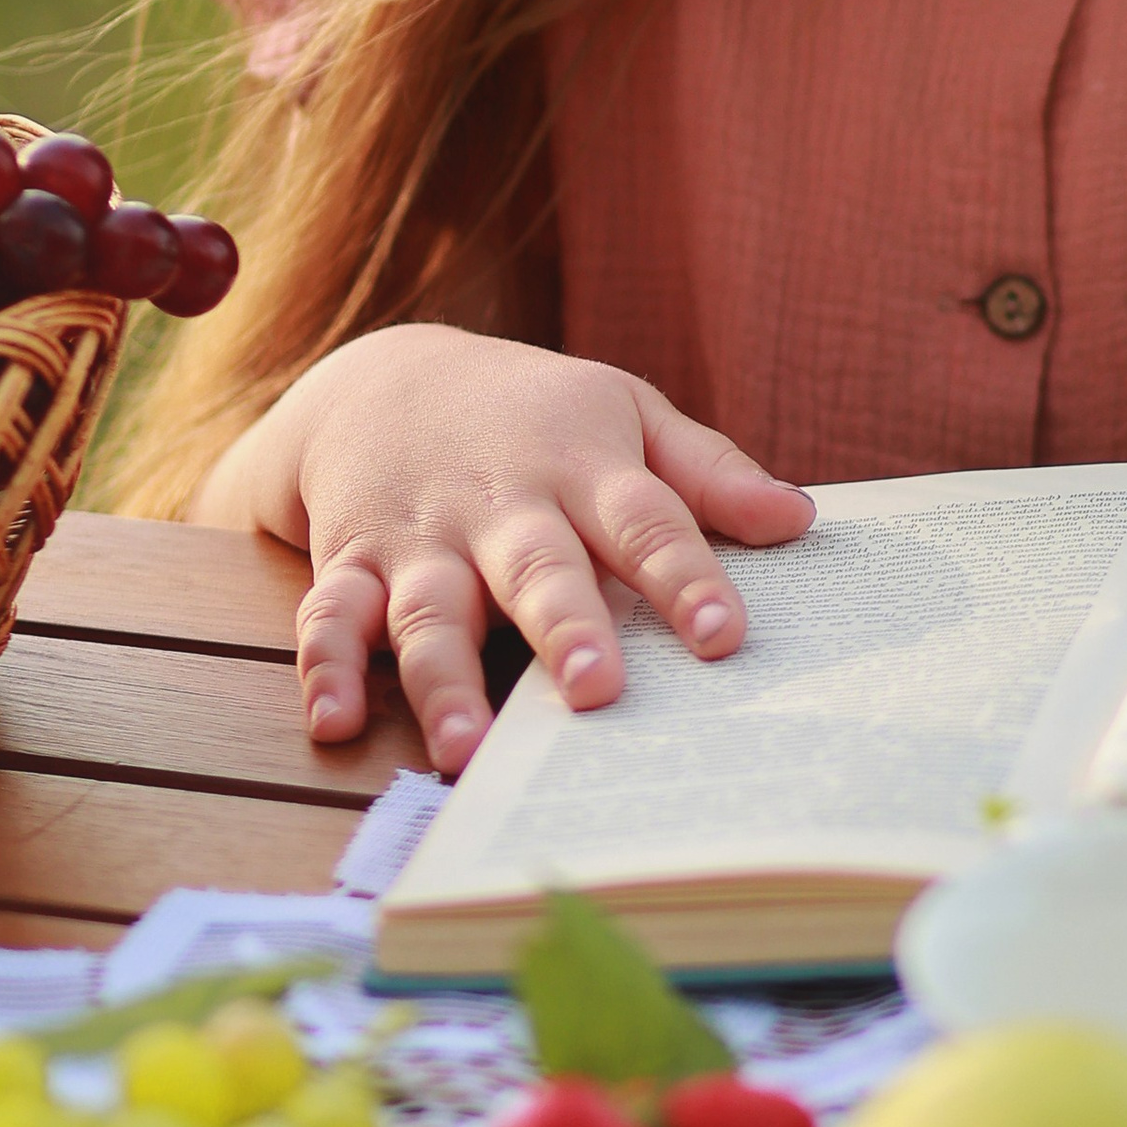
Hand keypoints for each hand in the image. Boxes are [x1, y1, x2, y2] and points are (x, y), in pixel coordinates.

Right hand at [192, 327, 813, 779]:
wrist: (385, 378)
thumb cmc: (535, 414)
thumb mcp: (627, 412)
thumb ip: (709, 473)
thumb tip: (801, 521)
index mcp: (581, 465)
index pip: (644, 521)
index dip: (685, 578)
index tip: (725, 636)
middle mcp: (500, 505)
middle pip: (536, 569)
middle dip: (565, 629)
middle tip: (598, 691)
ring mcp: (419, 538)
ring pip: (429, 610)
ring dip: (443, 678)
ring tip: (466, 749)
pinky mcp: (349, 563)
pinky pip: (331, 617)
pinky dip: (325, 668)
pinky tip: (335, 722)